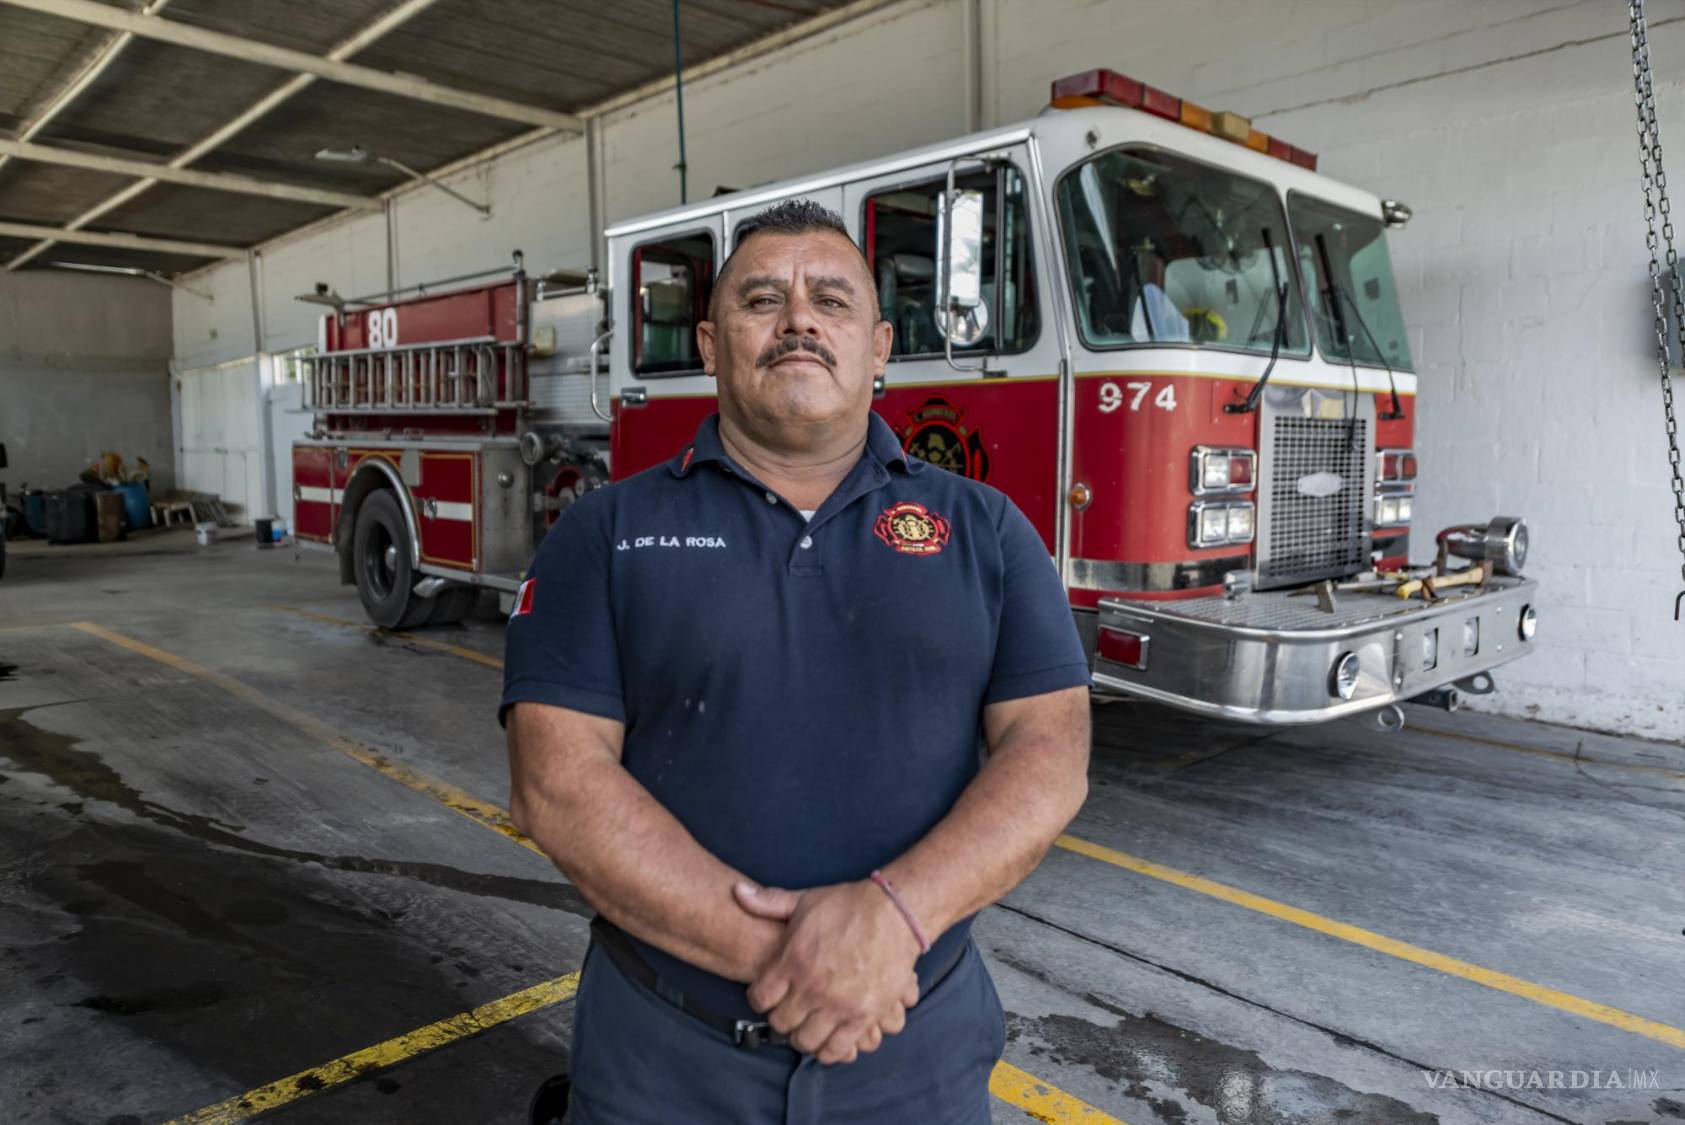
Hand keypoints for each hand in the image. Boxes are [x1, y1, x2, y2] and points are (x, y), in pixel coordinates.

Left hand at [733, 879, 922, 1063]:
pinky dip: (830, 1050)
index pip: (760, 999)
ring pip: (806, 1041)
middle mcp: (812, 987)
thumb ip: (768, 902)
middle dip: (782, 1018)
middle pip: (781, 1023)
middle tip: (790, 1011)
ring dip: (804, 1036)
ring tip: (810, 1025)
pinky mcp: (864, 1017)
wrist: (895, 914)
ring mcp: (838, 1005)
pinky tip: (830, 1037)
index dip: (760, 999)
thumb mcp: (805, 900)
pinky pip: (838, 1049)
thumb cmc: (849, 905)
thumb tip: (737, 891)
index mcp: (793, 961)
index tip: (769, 996)